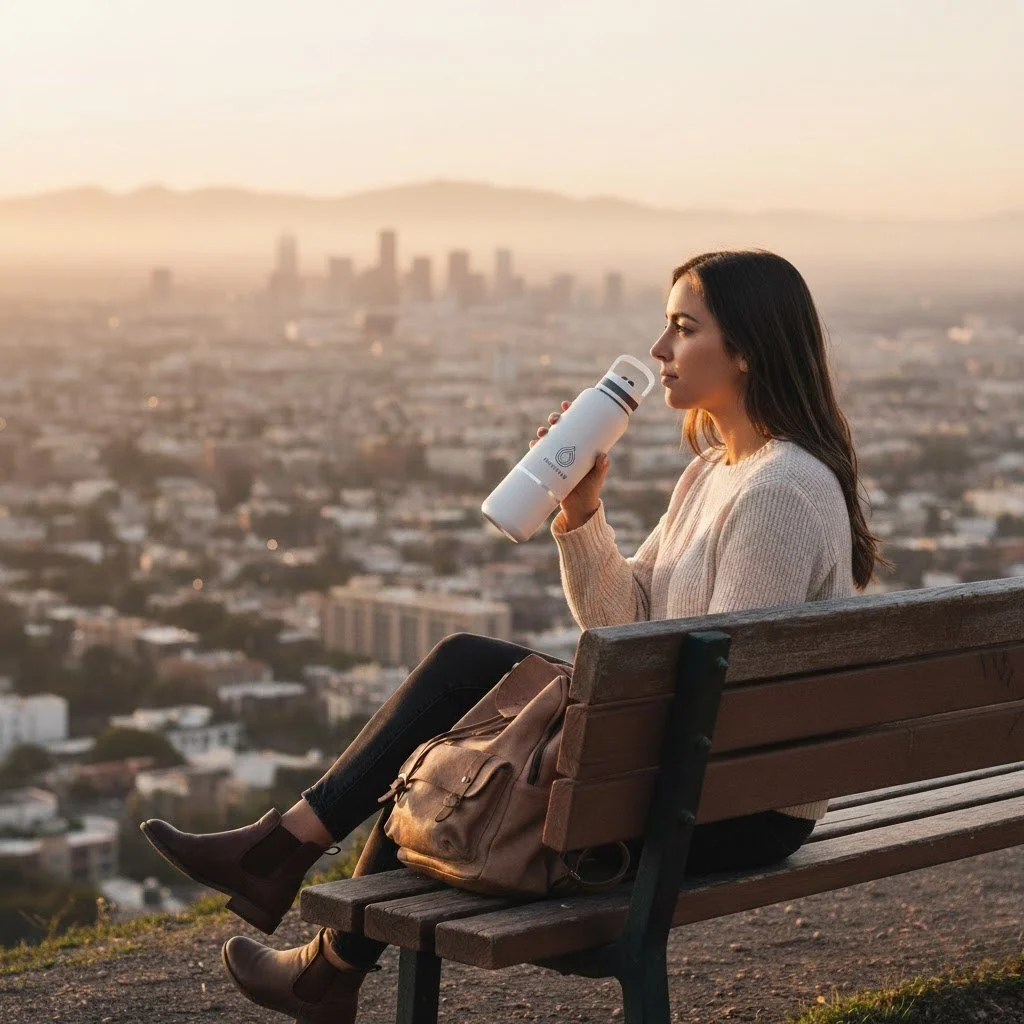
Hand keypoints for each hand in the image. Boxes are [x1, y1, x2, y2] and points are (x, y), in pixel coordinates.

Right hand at [529, 400, 609, 523]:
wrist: (579, 507)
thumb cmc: (591, 489)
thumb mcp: (598, 477)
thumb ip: (602, 467)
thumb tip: (603, 456)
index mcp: (581, 445)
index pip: (576, 424)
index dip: (570, 412)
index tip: (566, 405)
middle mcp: (568, 448)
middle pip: (560, 428)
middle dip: (555, 419)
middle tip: (554, 419)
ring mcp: (557, 457)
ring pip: (548, 439)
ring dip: (543, 432)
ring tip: (542, 432)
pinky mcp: (548, 467)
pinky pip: (538, 455)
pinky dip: (535, 448)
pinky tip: (533, 444)